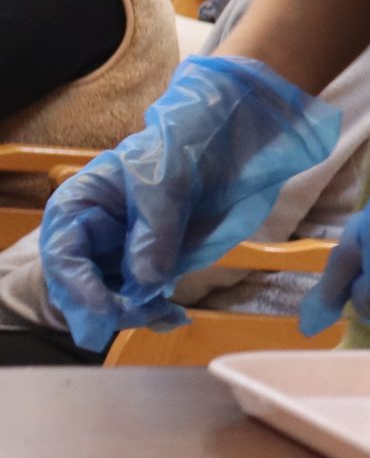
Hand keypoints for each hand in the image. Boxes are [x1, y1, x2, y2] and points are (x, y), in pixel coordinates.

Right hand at [40, 57, 339, 351]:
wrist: (218, 141)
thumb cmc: (178, 149)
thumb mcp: (164, 185)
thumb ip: (154, 233)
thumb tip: (147, 281)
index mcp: (77, 207)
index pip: (64, 256)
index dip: (80, 288)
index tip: (106, 310)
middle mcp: (89, 233)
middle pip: (84, 285)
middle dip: (111, 308)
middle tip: (147, 315)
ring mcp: (115, 250)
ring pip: (111, 296)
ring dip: (135, 312)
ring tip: (166, 316)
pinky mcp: (144, 260)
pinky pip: (139, 294)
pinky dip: (153, 308)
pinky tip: (172, 316)